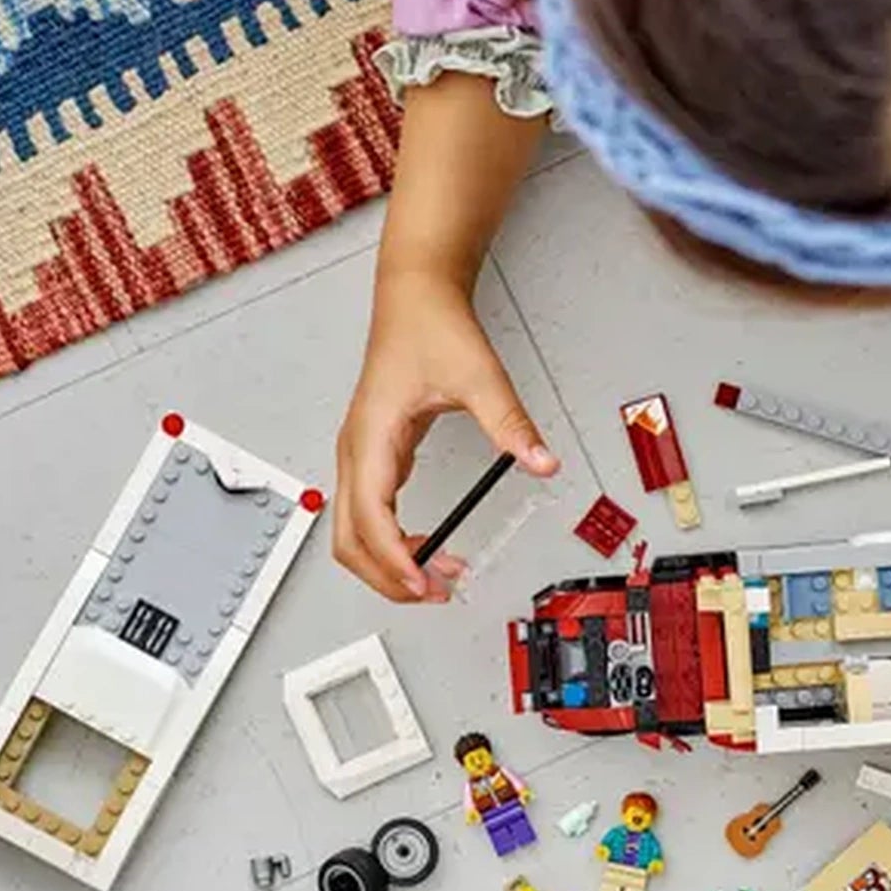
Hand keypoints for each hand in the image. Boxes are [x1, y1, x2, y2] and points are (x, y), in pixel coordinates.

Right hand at [333, 266, 558, 602]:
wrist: (414, 297)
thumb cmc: (429, 327)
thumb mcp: (480, 377)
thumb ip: (510, 423)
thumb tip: (541, 461)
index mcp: (372, 437)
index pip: (371, 519)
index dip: (394, 560)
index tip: (423, 584)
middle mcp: (356, 451)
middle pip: (349, 540)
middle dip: (386, 576)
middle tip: (435, 593)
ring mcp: (360, 454)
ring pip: (352, 532)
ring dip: (386, 563)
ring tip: (434, 578)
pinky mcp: (373, 453)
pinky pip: (368, 513)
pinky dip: (390, 542)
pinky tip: (425, 546)